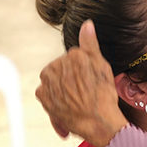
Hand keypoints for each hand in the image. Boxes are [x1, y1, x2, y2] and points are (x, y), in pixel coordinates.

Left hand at [35, 20, 128, 146]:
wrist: (97, 122)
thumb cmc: (103, 95)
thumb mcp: (103, 66)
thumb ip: (91, 44)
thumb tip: (87, 24)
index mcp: (72, 56)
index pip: (76, 58)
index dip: (86, 70)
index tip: (93, 80)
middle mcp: (56, 66)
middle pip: (65, 68)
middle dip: (74, 77)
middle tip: (88, 91)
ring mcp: (48, 82)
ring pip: (57, 79)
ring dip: (66, 87)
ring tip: (79, 99)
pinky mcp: (43, 96)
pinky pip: (49, 92)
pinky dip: (57, 98)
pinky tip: (70, 105)